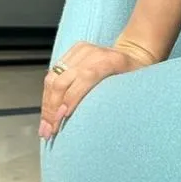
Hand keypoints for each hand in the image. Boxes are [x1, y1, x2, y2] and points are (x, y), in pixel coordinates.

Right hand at [39, 41, 154, 139]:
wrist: (133, 51)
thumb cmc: (136, 73)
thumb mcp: (135, 85)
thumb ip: (120, 98)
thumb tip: (98, 123)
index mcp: (109, 60)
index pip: (85, 77)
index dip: (71, 98)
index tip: (62, 118)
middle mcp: (91, 53)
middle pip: (62, 80)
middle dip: (53, 108)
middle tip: (49, 130)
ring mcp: (79, 51)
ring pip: (53, 78)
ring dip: (47, 105)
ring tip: (45, 126)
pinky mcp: (71, 52)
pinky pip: (52, 74)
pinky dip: (48, 95)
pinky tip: (47, 112)